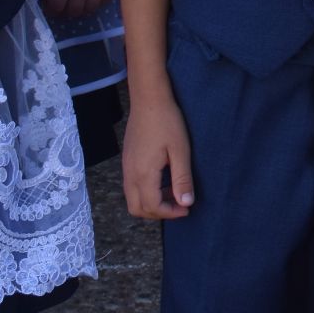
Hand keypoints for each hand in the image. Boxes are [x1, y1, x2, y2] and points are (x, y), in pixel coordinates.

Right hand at [122, 91, 194, 218]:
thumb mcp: (180, 151)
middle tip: (179, 205)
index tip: (187, 208)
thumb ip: (182, 179)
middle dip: (158, 213)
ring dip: (152, 203)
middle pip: (137, 209)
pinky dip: (146, 192)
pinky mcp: (127, 161)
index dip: (170, 213)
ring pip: (133, 199)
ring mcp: (126, 167)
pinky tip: (163, 181)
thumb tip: (186, 203)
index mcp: (143, 174)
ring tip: (173, 192)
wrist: (149, 99)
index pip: (152, 207)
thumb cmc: (167, 122)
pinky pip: (132, 187)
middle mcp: (130, 174)